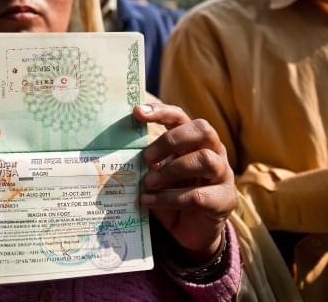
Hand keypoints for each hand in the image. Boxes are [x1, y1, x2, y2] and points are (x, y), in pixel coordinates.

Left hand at [133, 104, 235, 263]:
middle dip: (171, 140)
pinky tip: (148, 201)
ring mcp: (223, 175)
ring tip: (148, 182)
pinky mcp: (224, 201)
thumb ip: (147, 162)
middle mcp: (214, 152)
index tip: (137, 113)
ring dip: (171, 170)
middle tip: (146, 157)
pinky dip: (168, 198)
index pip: (181, 117)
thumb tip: (120, 153)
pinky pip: (198, 196)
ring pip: (205, 160)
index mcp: (194, 141)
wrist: (191, 231)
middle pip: (202, 130)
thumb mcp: (156, 175)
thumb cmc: (171, 195)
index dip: (161, 112)